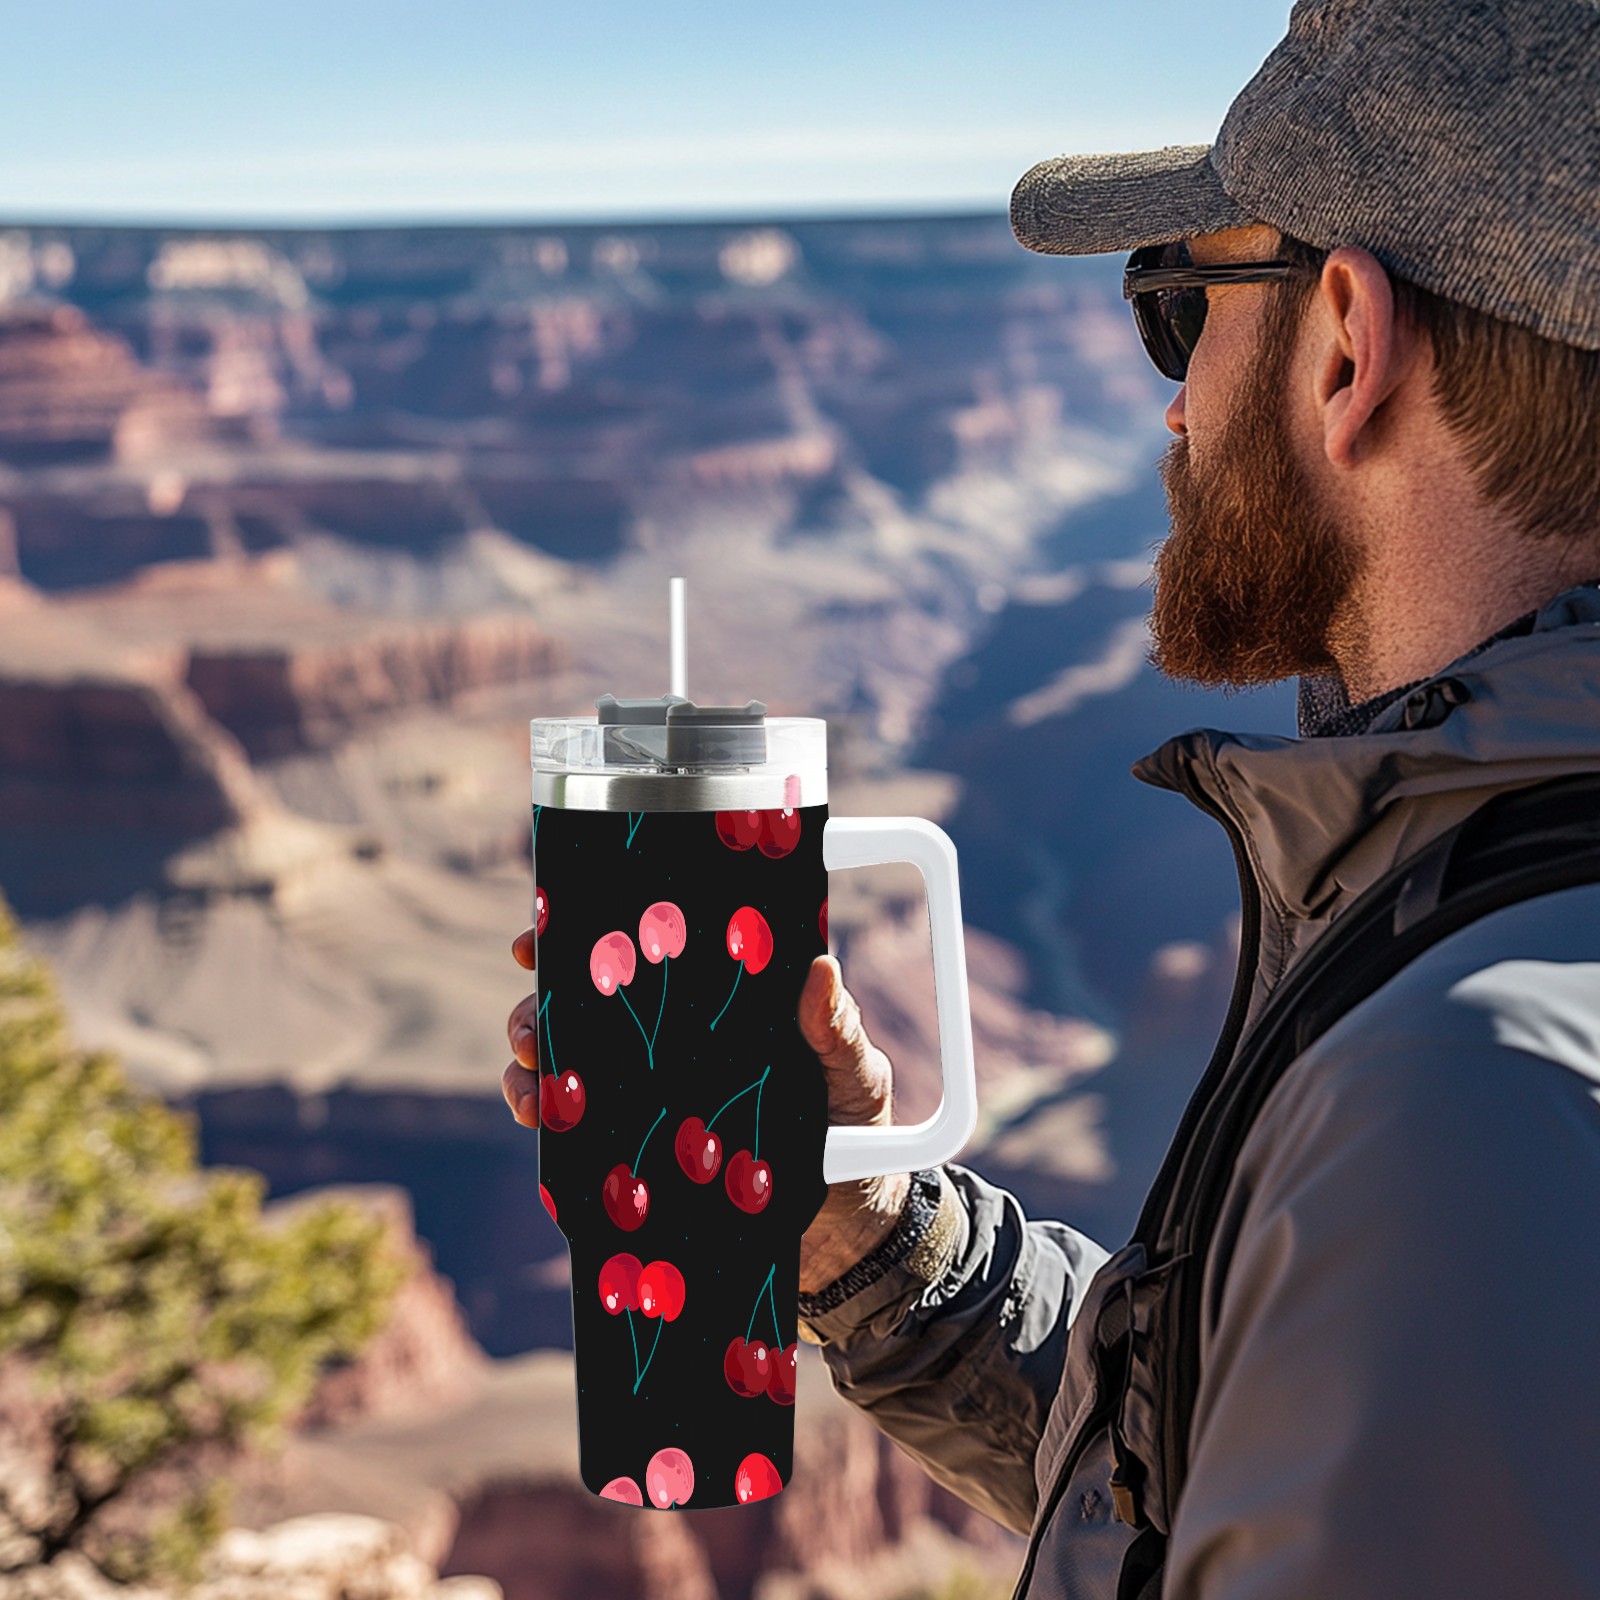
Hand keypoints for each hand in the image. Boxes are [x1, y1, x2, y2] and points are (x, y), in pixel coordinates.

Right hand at [500, 936, 911, 1293]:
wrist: (849, 1227)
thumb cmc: (855, 1128)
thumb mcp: (854, 1073)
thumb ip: (836, 1030)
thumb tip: (821, 968)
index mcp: (715, 1004)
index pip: (647, 955)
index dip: (591, 936)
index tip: (551, 931)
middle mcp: (672, 1044)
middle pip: (586, 1009)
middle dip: (540, 1008)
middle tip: (534, 1027)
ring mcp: (650, 1098)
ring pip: (568, 1067)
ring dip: (532, 1066)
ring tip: (531, 1082)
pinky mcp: (639, 1152)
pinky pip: (578, 1131)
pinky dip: (548, 1121)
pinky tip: (541, 1123)